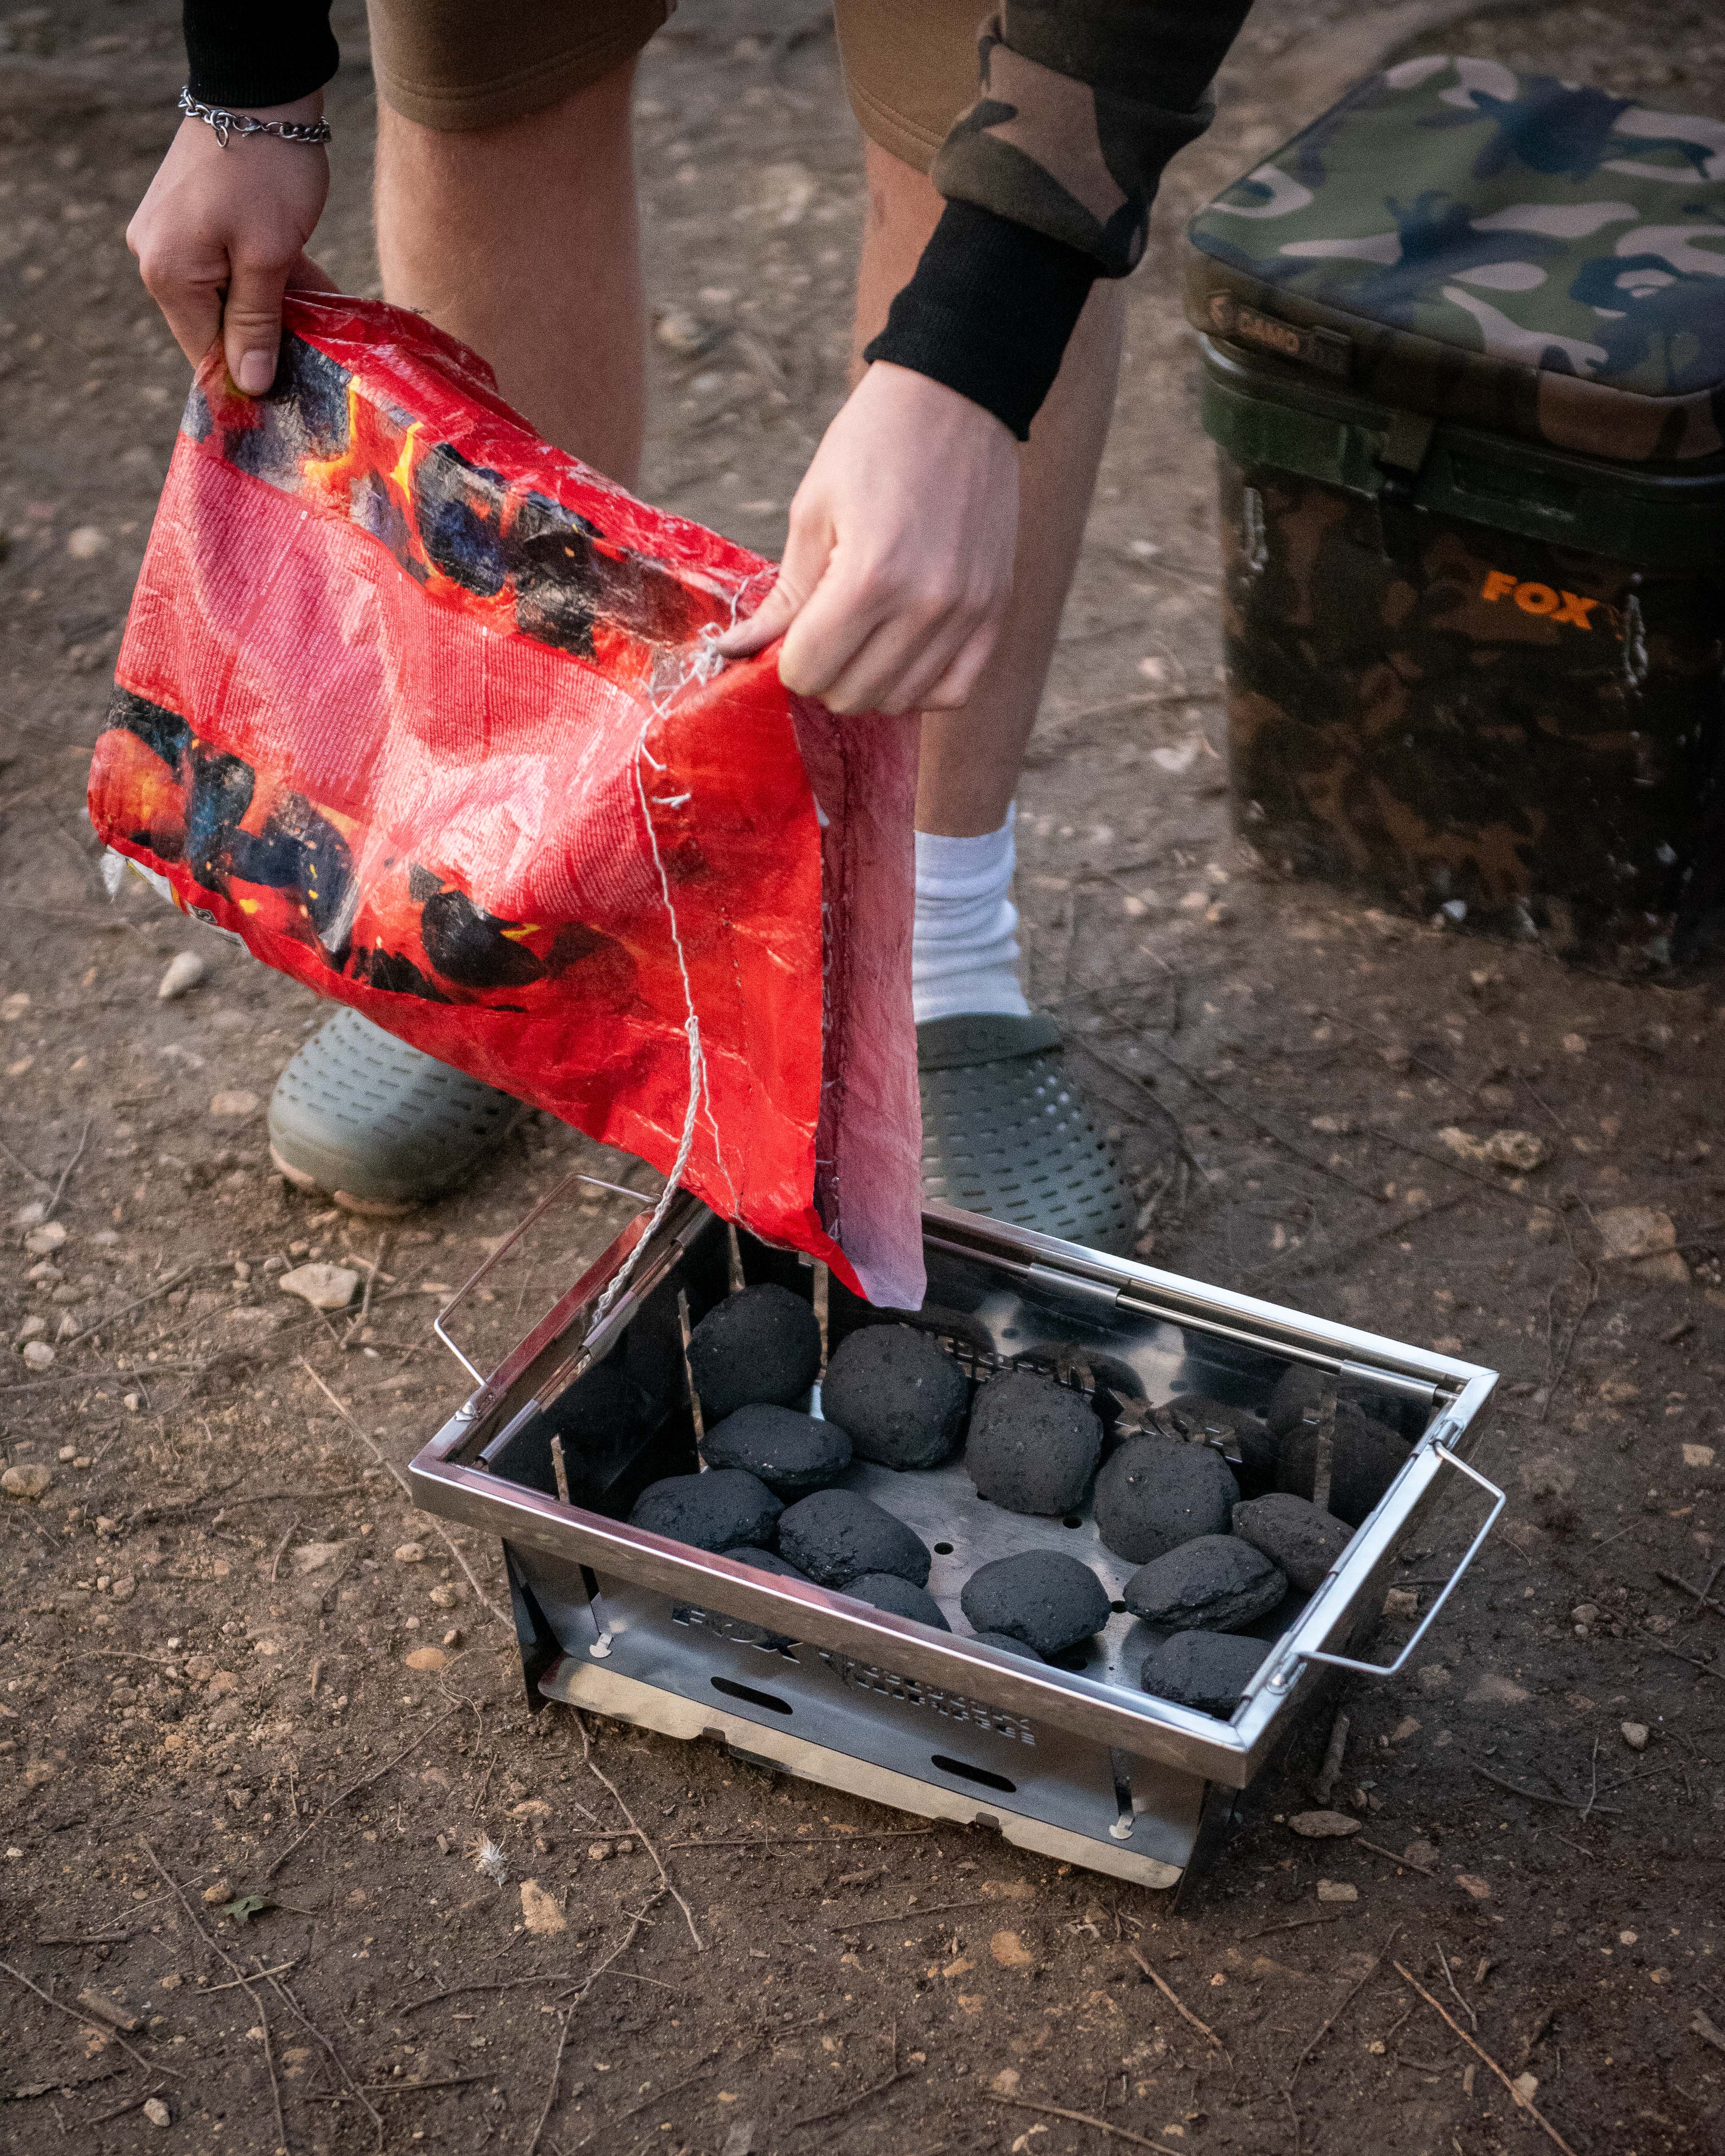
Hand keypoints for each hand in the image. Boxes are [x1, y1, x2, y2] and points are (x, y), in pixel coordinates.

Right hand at [126, 94, 334, 392]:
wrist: (258, 90)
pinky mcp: (191, 219)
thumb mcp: (269, 258)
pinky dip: (268, 281)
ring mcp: (171, 237)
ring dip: (275, 310)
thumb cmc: (267, 173)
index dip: (251, 377)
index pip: (206, 353)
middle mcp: (158, 259)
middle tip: (320, 354)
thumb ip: (257, 324)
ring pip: (229, 298)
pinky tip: (309, 292)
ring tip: (322, 320)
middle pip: (216, 327)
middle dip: (267, 340)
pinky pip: (230, 268)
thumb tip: (249, 384)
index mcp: (169, 275)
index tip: (296, 391)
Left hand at [713, 361, 1017, 714]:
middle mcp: (924, 605)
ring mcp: (966, 612)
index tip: (790, 633)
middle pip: (853, 695)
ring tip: (861, 639)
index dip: (786, 660)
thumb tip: (732, 651)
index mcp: (869, 576)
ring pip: (900, 701)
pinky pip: (955, 690)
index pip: (809, 671)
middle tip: (822, 634)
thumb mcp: (812, 512)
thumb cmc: (873, 445)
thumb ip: (782, 595)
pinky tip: (901, 656)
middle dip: (824, 675)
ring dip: (868, 683)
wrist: (955, 399)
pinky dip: (921, 688)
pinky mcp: (995, 610)